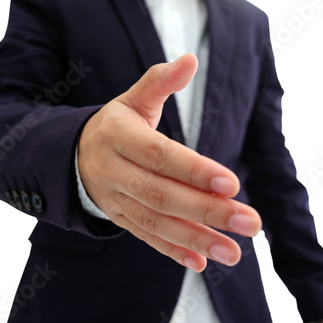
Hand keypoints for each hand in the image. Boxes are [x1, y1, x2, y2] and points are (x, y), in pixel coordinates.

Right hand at [78, 53, 260, 271]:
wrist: (72, 155)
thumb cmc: (115, 125)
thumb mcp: (132, 100)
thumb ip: (160, 82)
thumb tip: (191, 59)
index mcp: (118, 136)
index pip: (159, 155)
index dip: (195, 171)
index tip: (232, 184)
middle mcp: (113, 171)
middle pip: (163, 195)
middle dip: (208, 211)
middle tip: (250, 223)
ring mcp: (115, 200)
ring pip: (157, 223)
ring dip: (197, 240)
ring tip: (234, 253)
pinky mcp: (119, 219)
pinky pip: (146, 238)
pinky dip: (173, 251)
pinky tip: (201, 263)